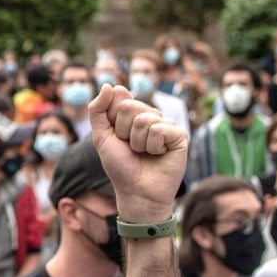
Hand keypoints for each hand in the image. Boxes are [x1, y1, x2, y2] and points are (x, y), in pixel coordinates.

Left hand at [88, 85, 187, 223]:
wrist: (136, 192)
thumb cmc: (120, 166)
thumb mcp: (101, 137)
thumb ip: (98, 110)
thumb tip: (108, 84)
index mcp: (132, 114)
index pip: (118, 97)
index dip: (112, 120)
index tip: (116, 136)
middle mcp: (150, 116)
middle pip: (129, 106)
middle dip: (123, 131)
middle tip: (130, 148)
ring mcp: (165, 125)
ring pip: (144, 119)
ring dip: (137, 142)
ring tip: (144, 153)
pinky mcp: (179, 136)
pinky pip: (159, 129)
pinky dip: (153, 145)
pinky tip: (159, 154)